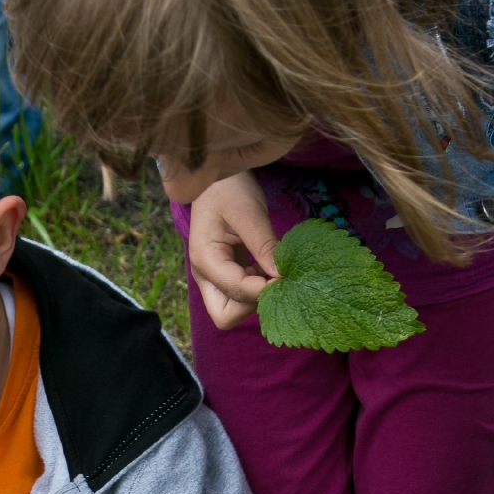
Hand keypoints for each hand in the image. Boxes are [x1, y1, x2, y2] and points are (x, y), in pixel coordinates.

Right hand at [187, 173, 279, 330]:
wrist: (213, 177)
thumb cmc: (229, 188)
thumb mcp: (249, 213)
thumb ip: (264, 245)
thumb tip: (282, 275)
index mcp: (206, 260)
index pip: (237, 291)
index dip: (266, 289)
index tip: (288, 275)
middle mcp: (205, 275)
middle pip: (225, 316)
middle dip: (253, 305)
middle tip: (274, 281)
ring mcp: (212, 277)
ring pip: (232, 310)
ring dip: (256, 297)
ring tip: (271, 269)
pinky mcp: (224, 274)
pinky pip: (239, 295)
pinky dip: (256, 288)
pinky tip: (266, 266)